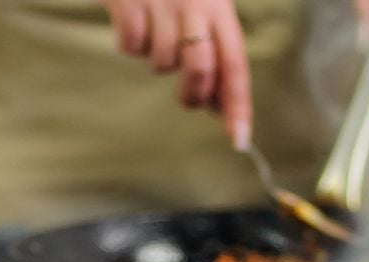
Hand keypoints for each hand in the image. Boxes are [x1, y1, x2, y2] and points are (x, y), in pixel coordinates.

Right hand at [104, 0, 253, 146]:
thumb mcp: (201, 5)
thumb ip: (213, 49)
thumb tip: (218, 104)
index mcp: (219, 7)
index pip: (235, 64)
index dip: (239, 104)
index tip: (239, 139)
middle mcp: (195, 3)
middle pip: (201, 68)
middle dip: (194, 94)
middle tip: (187, 99)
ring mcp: (160, 2)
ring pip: (161, 62)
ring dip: (156, 58)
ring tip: (154, 32)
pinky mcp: (129, 1)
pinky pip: (131, 45)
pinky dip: (129, 42)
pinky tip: (133, 21)